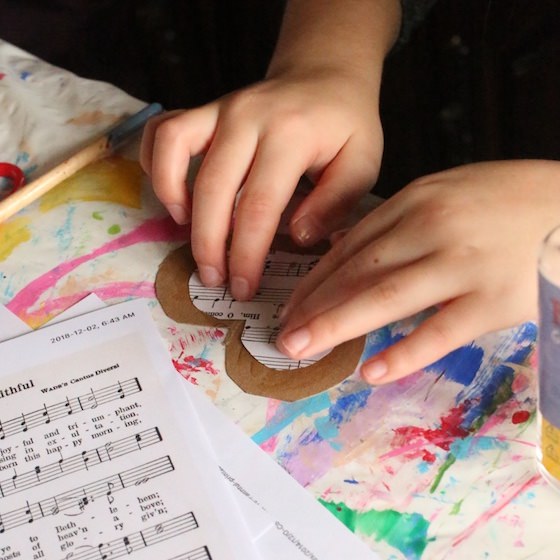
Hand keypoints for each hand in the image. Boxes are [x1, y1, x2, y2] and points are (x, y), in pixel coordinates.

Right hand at [140, 70, 382, 300]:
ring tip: (188, 234)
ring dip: (173, 200)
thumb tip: (297, 237)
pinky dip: (157, 164)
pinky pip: (163, 130)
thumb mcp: (363, 163)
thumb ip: (336, 202)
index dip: (246, 254)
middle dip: (208, 245)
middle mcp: (248, 117)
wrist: (325, 72)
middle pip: (213, 189)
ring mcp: (221, 108)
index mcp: (291, 135)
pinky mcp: (205, 108)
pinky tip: (176, 197)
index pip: (259, 207)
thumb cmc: (346, 124)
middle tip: (214, 279)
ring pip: (174, 151)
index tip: (244, 287)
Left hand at [276, 160, 559, 383]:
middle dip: (313, 306)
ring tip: (302, 349)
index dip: (315, 280)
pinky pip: (441, 331)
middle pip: (358, 271)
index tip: (290, 305)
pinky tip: (372, 372)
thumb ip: (400, 219)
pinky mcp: (496, 300)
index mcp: (419, 200)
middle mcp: (433, 228)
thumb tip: (347, 247)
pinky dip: (404, 353)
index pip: (351, 246)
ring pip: (386, 297)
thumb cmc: (513, 200)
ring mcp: (463, 264)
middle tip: (283, 335)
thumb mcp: (450, 191)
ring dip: (338, 325)